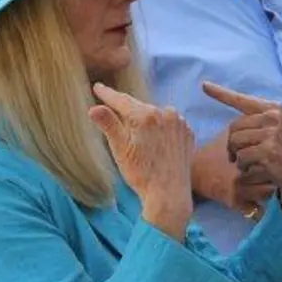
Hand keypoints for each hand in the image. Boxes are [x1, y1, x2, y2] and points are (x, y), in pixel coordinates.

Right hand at [90, 83, 194, 238]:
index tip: (98, 87)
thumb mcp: (119, 149)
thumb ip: (108, 124)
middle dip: (126, 110)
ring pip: (156, 114)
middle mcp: (166, 113)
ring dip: (145, 119)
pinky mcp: (188, 133)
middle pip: (139, 107)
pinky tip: (155, 141)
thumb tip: (94, 108)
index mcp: (146, 115)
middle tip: (113, 110)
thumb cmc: (141, 174)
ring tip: (138, 135)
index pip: (122, 100)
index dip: (108, 94)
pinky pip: (170, 124)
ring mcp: (180, 123)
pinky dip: (161, 128)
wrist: (169, 194)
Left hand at [202, 82, 281, 212]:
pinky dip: (243, 167)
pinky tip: (255, 169)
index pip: (242, 100)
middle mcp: (273, 117)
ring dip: (237, 157)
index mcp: (274, 109)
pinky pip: (241, 157)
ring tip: (249, 163)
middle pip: (233, 127)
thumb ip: (258, 123)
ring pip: (234, 142)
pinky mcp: (268, 151)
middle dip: (232, 144)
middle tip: (237, 156)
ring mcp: (272, 133)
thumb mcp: (277, 131)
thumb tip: (233, 127)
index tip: (204, 86)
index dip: (221, 93)